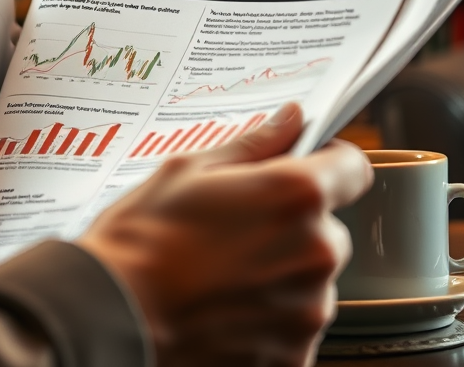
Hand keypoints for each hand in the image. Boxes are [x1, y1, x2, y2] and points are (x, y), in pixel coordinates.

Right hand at [76, 104, 371, 366]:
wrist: (111, 315)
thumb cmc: (141, 240)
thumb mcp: (188, 171)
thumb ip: (253, 145)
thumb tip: (289, 120)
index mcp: (296, 195)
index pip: (352, 168)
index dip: (326, 165)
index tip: (302, 170)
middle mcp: (316, 253)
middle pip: (326, 230)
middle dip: (291, 228)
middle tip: (233, 231)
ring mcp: (308, 311)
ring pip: (309, 281)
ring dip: (279, 275)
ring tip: (218, 275)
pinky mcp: (294, 355)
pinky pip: (294, 326)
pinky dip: (267, 319)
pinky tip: (221, 308)